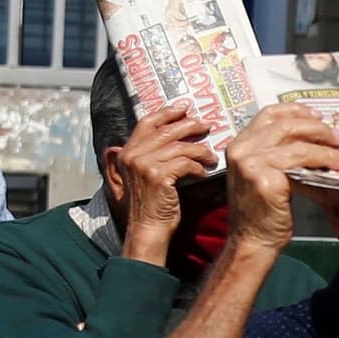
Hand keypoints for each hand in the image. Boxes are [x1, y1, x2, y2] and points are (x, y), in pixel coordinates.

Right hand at [107, 109, 213, 258]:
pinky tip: (204, 173)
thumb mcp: (145, 175)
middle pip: (167, 131)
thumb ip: (152, 155)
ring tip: (211, 156)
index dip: (167, 113)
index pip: (147, 122)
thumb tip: (177, 135)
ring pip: (180, 147)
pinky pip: (186, 163)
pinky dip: (198, 167)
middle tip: (206, 125)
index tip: (184, 108)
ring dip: (200, 150)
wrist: (147, 229)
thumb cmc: (151, 205)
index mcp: (127, 152)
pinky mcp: (158, 176)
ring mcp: (144, 165)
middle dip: (190, 126)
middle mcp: (132, 155)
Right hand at [225, 106, 338, 251]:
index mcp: (239, 144)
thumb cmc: (261, 213)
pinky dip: (322, 165)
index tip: (317, 115)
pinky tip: (335, 171)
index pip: (268, 114)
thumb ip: (281, 155)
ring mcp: (251, 163)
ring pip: (297, 145)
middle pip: (285, 125)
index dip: (295, 110)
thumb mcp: (265, 174)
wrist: (253, 241)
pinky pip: (301, 164)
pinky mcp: (265, 179)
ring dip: (325, 150)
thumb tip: (319, 143)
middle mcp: (241, 149)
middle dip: (316, 128)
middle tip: (337, 137)